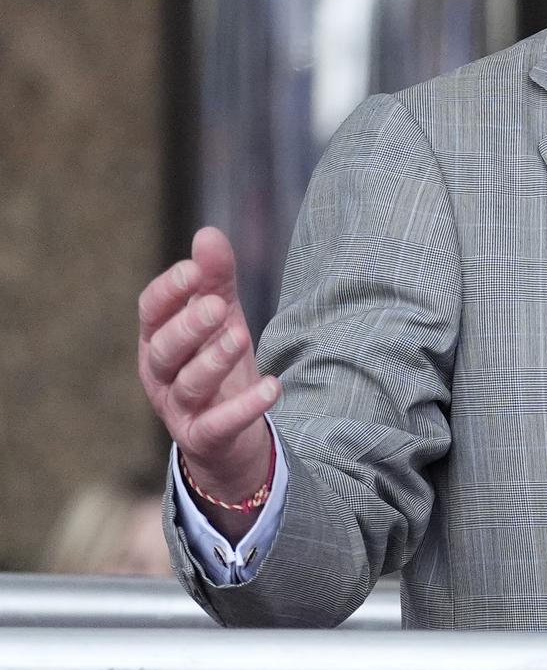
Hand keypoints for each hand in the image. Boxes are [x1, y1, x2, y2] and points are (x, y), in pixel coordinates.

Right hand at [138, 227, 278, 525]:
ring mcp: (179, 408)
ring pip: (187, 385)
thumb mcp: (221, 318)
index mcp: (158, 339)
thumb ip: (215, 279)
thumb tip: (208, 233)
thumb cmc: (217, 363)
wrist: (230, 434)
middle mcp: (161, 374)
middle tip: (216, 307)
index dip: (169, 291)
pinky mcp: (205, 437)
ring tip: (241, 337)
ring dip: (213, 361)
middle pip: (164, 349)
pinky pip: (220, 424)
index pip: (151, 312)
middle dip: (188, 327)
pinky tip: (273, 387)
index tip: (194, 270)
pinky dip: (245, 408)